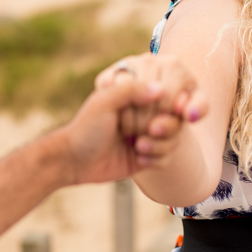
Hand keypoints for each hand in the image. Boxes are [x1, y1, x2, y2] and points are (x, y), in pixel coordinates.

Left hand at [95, 53, 206, 167]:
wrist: (76, 163)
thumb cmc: (86, 128)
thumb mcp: (104, 102)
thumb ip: (131, 89)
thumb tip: (161, 88)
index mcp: (135, 89)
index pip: (166, 90)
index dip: (164, 103)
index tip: (152, 112)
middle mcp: (146, 107)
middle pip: (175, 113)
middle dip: (160, 127)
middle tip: (138, 131)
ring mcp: (150, 129)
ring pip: (176, 135)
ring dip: (158, 144)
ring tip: (136, 146)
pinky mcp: (151, 152)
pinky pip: (169, 154)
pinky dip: (155, 158)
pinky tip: (137, 158)